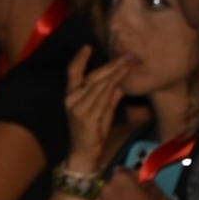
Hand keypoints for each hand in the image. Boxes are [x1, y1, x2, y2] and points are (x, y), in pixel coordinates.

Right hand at [62, 46, 130, 170]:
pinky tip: (121, 82)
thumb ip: (107, 97)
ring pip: (100, 87)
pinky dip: (113, 89)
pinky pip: (103, 100)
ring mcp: (79, 109)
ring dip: (116, 75)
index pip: (72, 73)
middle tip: (126, 57)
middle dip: (111, 66)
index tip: (87, 46)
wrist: (84, 153)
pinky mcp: (88, 118)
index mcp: (71, 96)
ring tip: (128, 65)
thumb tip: (119, 83)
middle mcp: (72, 100)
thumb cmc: (91, 132)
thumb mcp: (99, 111)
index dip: (79, 59)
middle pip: (92, 78)